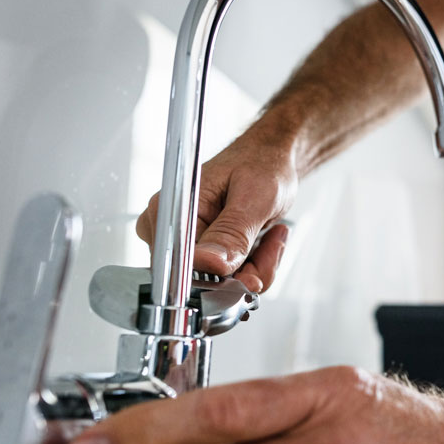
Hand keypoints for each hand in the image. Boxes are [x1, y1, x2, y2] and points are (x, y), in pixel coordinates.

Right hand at [136, 117, 297, 292]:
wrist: (270, 158)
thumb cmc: (261, 163)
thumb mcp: (253, 196)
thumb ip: (232, 233)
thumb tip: (210, 264)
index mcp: (172, 208)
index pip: (184, 268)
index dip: (222, 278)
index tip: (253, 272)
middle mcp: (172, 229)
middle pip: (205, 282)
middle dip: (247, 272)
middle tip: (271, 243)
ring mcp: (186, 244)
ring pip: (222, 285)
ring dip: (256, 268)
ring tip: (271, 237)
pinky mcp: (203, 253)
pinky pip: (229, 280)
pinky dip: (254, 267)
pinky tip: (265, 241)